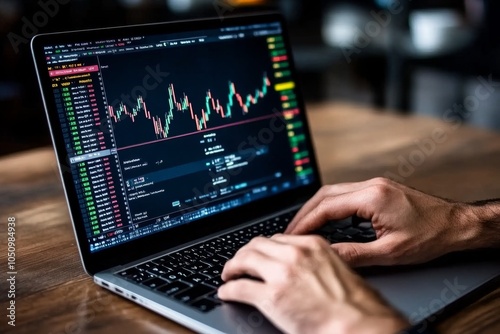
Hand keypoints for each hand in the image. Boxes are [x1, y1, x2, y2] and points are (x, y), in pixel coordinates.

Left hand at [219, 234, 408, 333]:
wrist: (360, 324)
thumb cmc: (356, 305)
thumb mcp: (336, 270)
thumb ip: (314, 263)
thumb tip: (298, 269)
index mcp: (312, 245)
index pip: (277, 239)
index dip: (263, 248)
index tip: (258, 254)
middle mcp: (295, 253)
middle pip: (256, 245)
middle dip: (244, 253)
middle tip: (238, 263)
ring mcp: (281, 273)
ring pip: (244, 260)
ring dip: (232, 267)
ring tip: (229, 275)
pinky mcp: (271, 297)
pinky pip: (240, 288)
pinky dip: (229, 289)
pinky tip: (227, 292)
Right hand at [286, 177, 481, 266]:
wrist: (456, 224)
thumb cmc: (431, 236)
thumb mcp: (391, 252)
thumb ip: (354, 253)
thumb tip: (328, 255)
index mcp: (373, 197)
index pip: (327, 207)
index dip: (305, 222)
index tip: (292, 234)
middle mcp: (371, 185)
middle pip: (325, 194)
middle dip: (305, 213)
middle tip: (291, 231)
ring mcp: (374, 184)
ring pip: (333, 191)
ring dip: (316, 208)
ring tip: (304, 227)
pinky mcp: (378, 188)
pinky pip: (345, 193)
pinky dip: (330, 206)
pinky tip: (325, 219)